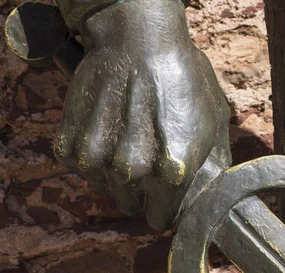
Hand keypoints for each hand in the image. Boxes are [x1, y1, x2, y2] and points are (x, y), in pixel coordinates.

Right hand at [55, 0, 229, 229]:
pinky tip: (107, 129)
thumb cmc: (181, 79)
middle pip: (131, 206)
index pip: (160, 219)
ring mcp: (97, 159)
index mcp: (173, 172)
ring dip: (115, 173)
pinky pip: (82, 168)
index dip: (163, 207)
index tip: (163, 196)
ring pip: (106, 188)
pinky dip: (93, 155)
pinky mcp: (70, 145)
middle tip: (147, 159)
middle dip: (140, 191)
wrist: (138, 40)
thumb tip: (212, 196)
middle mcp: (133, 171)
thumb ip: (212, 166)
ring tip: (128, 137)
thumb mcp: (213, 123)